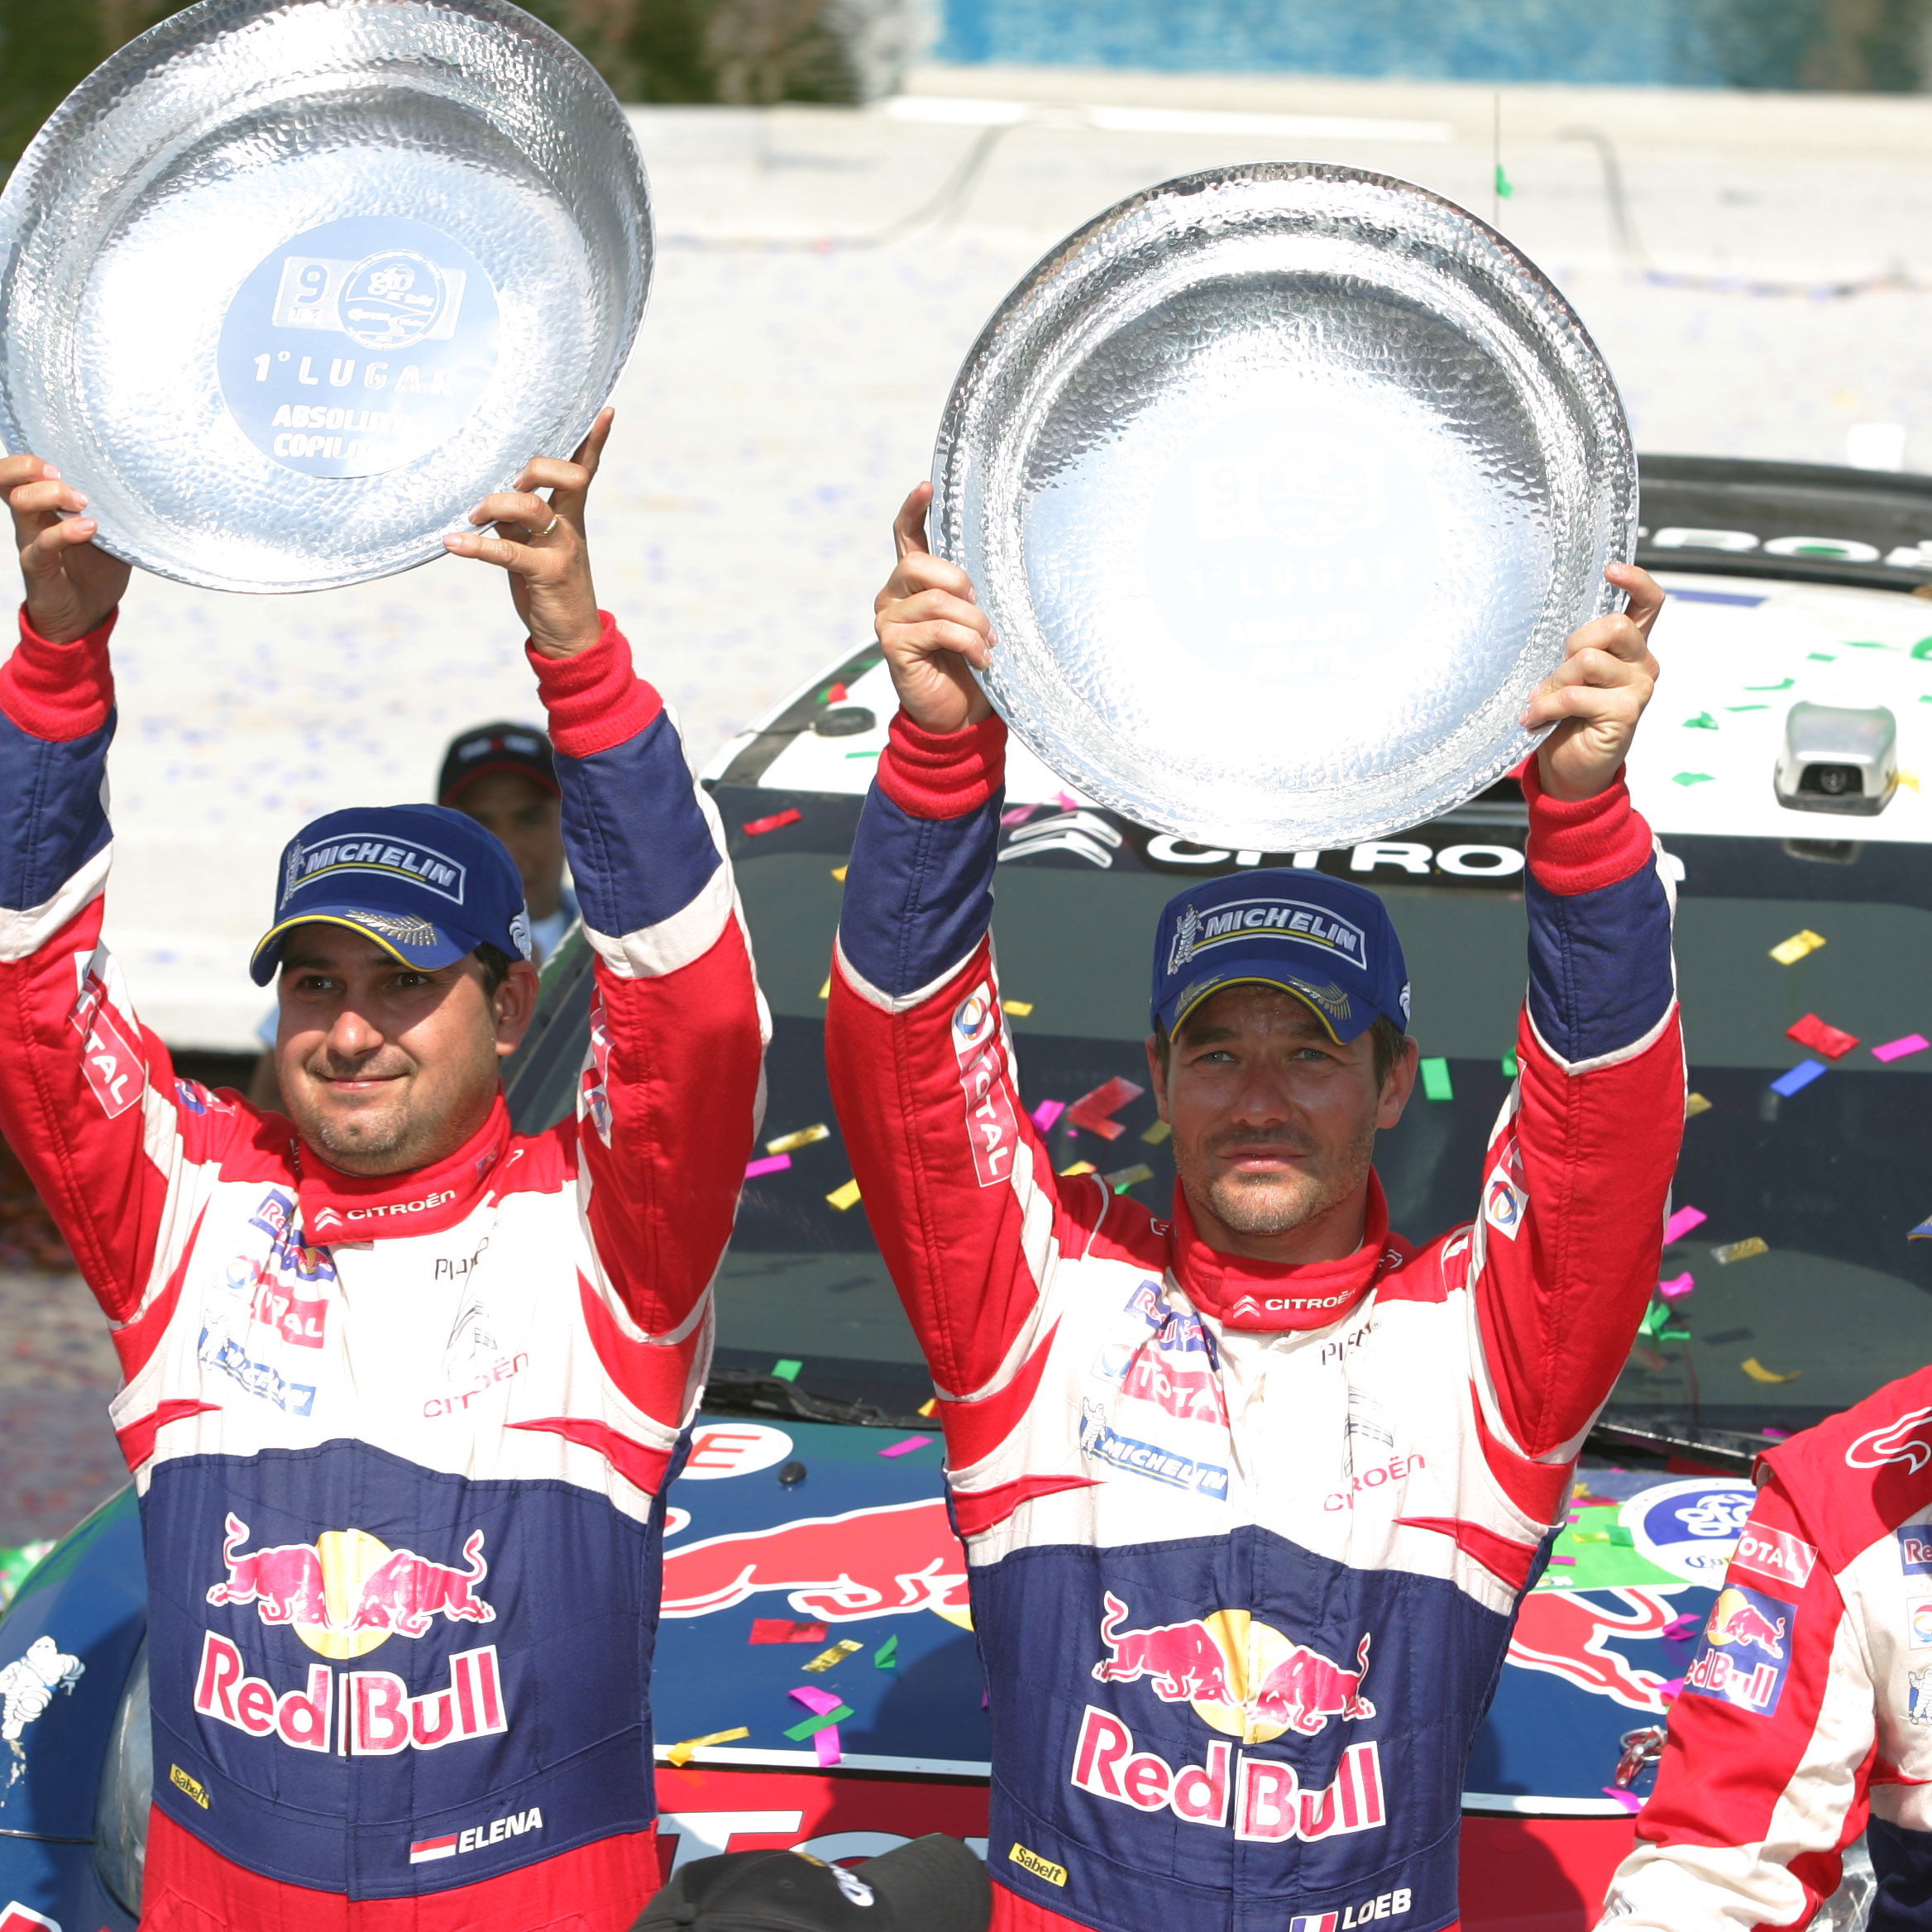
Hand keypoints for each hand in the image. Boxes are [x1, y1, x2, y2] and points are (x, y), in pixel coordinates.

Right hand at [1, 455, 130, 644]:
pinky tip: (89, 528)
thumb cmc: (98, 569)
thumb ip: (115, 512)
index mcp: (44, 506)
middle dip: (31, 467)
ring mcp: (31, 541)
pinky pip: (40, 545)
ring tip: (84, 503)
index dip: (29, 458)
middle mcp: (31, 518)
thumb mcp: (111, 535)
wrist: (88, 614)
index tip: (63, 459)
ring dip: (51, 495)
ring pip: (19, 503)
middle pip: (8, 479)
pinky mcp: (37, 567)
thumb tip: (142, 488)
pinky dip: (64, 532)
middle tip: (64, 475)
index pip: (19, 471)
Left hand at [443, 408, 612, 657]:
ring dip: (495, 504)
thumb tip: (486, 494)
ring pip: (531, 506)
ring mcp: (561, 549)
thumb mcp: (536, 545)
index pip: (585, 468)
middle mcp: (570, 526)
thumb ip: (518, 519)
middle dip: (535, 468)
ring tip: (471, 517)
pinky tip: (453, 543)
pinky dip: (475, 546)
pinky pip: (508, 551)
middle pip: (566, 475)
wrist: (571, 638)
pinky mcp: (546, 574)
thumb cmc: (549, 587)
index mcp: (570, 515)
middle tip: (508, 482)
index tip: (603, 410)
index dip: (594, 440)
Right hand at [875, 484, 993, 733]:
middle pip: (918, 565)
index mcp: (914, 583)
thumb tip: (993, 570)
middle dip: (958, 582)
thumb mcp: (974, 619)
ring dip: (972, 621)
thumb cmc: (969, 665)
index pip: (905, 534)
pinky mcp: (892, 646)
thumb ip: (971, 592)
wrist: (958, 715)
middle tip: (981, 609)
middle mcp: (894, 596)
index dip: (914, 509)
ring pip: (934, 600)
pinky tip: (981, 659)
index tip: (928, 486)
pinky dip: (967, 642)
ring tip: (987, 643)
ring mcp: (889, 621)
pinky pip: (936, 629)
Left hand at [1524, 562, 1663, 801]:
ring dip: (1554, 682)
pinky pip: (1576, 695)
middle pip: (1613, 626)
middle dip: (1573, 645)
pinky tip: (1536, 719)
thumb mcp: (1567, 674)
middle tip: (1554, 673)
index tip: (1611, 569)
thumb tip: (1553, 626)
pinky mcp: (1626, 713)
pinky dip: (1547, 706)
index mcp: (1629, 648)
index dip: (1636, 581)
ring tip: (1541, 702)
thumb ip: (1574, 650)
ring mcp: (1638, 688)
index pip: (1649, 603)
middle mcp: (1641, 664)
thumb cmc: (1566, 717)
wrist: (1569, 768)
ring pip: (1588, 660)